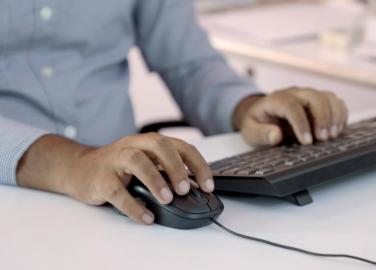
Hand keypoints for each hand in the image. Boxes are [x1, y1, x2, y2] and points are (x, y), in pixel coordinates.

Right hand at [17, 133, 212, 224]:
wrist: (78, 168)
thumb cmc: (118, 168)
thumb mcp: (146, 163)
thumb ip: (166, 172)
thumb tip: (194, 190)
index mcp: (150, 142)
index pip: (181, 146)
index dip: (198, 165)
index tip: (208, 185)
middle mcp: (134, 145)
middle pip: (160, 146)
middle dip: (177, 167)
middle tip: (186, 189)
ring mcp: (115, 160)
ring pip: (137, 161)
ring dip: (156, 180)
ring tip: (168, 199)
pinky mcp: (100, 178)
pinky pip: (117, 191)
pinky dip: (133, 206)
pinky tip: (146, 217)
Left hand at [233, 87, 347, 145]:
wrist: (262, 114)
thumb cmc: (257, 123)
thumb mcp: (250, 131)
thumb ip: (261, 134)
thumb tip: (275, 135)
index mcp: (276, 99)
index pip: (291, 106)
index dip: (301, 123)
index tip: (307, 142)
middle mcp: (295, 93)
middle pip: (315, 97)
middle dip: (323, 118)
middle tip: (323, 139)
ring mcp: (309, 95)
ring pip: (329, 97)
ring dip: (335, 116)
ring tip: (333, 136)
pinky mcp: (319, 101)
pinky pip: (336, 102)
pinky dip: (341, 115)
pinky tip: (338, 130)